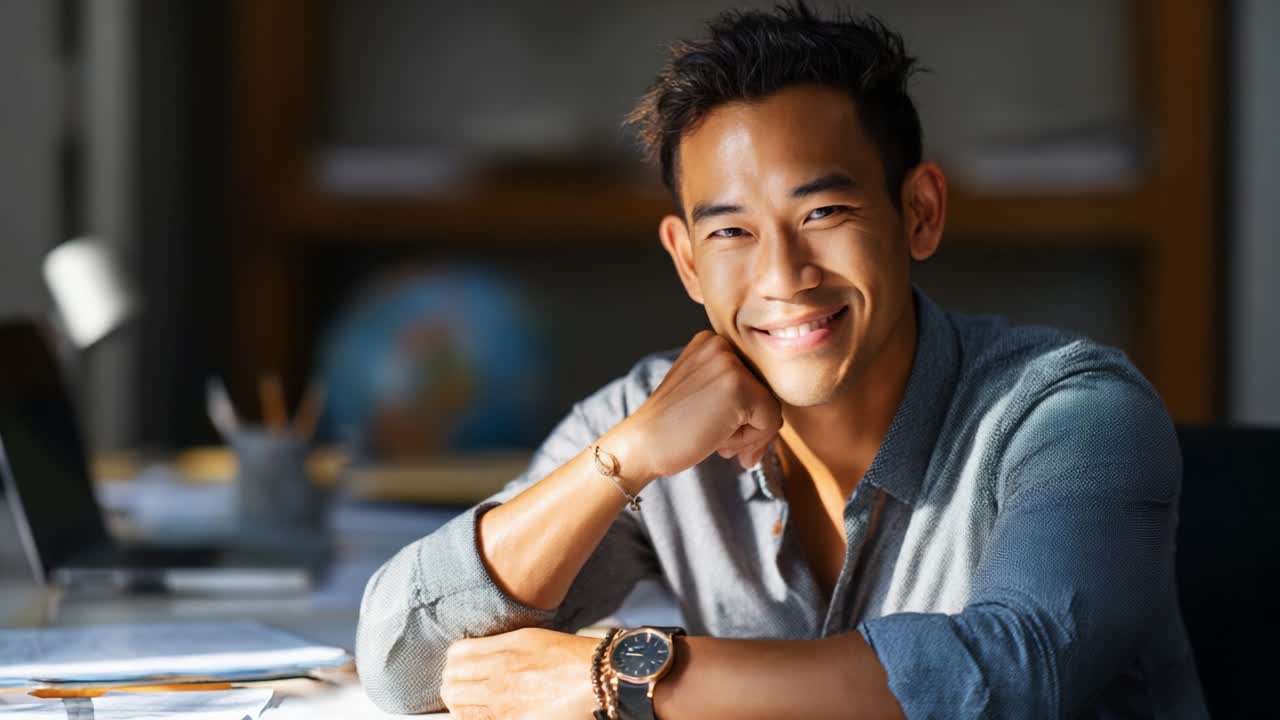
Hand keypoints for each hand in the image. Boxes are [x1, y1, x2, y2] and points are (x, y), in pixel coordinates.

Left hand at [440, 628, 598, 719]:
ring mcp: (504, 705)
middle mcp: (499, 678)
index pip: (456, 655)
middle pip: (451, 683)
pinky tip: (489, 713)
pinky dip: (476, 718)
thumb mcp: (530, 638)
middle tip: (466, 684)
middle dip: (455, 683)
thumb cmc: (569, 656)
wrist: (596, 679)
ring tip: (475, 701)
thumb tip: (473, 655)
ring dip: (462, 703)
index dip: (456, 660)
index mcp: (503, 651)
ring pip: (458, 706)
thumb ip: (498, 646)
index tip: (463, 664)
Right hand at [612, 331, 781, 480]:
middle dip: (752, 426)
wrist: (642, 445)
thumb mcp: (705, 395)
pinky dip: (752, 441)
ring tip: (717, 440)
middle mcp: (721, 343)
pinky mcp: (740, 387)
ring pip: (772, 407)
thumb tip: (779, 415)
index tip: (722, 433)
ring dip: (751, 435)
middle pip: (767, 390)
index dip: (745, 412)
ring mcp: (730, 363)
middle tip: (724, 445)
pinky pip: (772, 421)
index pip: (754, 378)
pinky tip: (719, 441)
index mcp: (711, 341)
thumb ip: (738, 391)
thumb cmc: (673, 428)